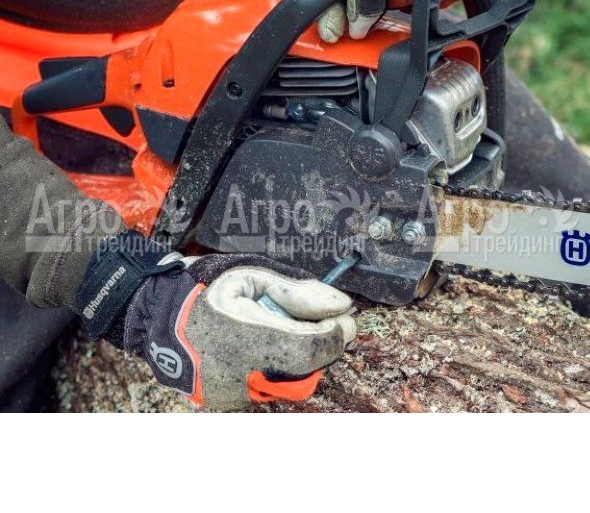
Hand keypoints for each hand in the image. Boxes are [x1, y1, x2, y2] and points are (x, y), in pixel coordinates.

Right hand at [110, 252, 355, 410]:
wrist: (155, 315)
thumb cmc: (204, 287)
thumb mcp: (252, 275)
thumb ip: (298, 292)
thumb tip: (341, 304)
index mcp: (246, 336)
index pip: (312, 348)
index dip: (337, 335)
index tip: (346, 318)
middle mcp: (240, 373)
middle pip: (306, 370)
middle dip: (322, 346)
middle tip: (320, 321)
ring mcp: (232, 393)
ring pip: (290, 382)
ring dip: (299, 357)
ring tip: (281, 328)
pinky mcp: (227, 401)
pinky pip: (268, 387)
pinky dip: (276, 366)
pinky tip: (262, 344)